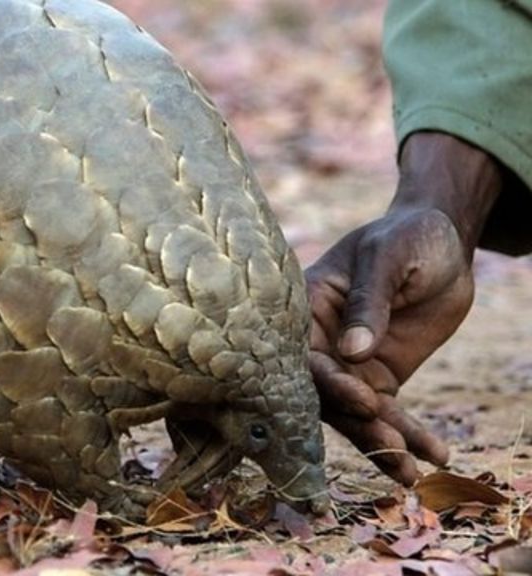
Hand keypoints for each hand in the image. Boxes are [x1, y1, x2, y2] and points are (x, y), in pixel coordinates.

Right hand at [306, 132, 501, 484]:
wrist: (441, 242)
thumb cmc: (405, 237)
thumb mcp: (386, 258)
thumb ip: (368, 302)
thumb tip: (353, 351)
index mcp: (305, 310)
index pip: (304, 355)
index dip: (329, 382)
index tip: (363, 400)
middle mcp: (319, 344)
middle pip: (326, 394)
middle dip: (357, 425)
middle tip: (390, 447)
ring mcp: (348, 366)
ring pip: (356, 415)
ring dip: (383, 443)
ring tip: (411, 472)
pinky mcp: (378, 379)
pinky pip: (389, 415)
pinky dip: (410, 437)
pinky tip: (433, 457)